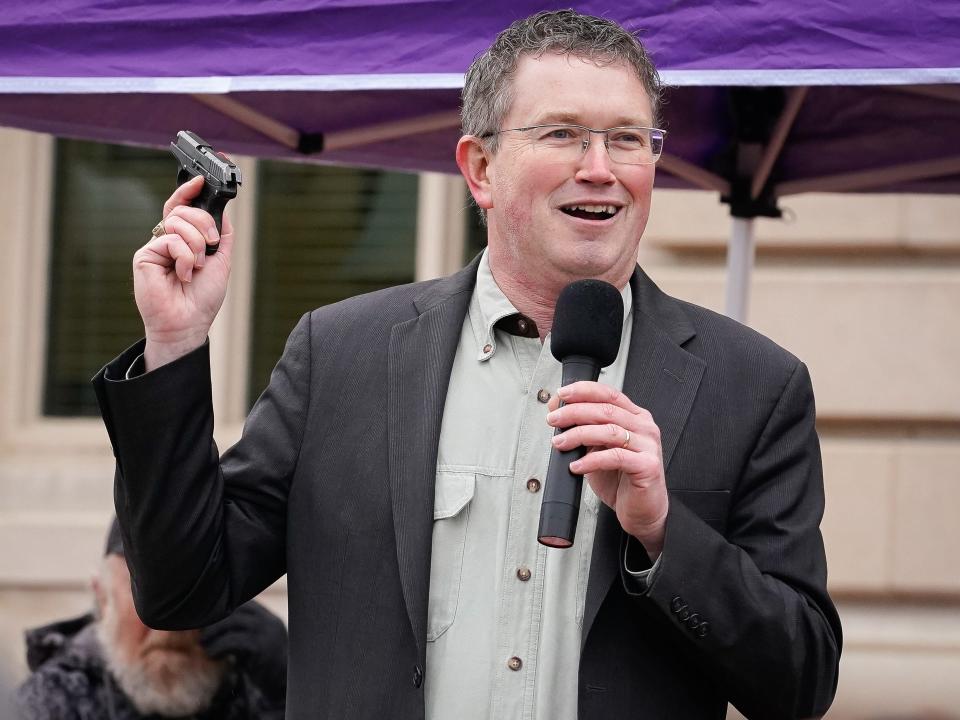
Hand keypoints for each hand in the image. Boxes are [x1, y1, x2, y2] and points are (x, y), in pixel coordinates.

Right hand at [133, 175, 234, 369]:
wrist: (188, 322)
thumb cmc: (202, 298)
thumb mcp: (221, 260)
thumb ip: (222, 234)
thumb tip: (223, 210)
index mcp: (184, 240)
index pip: (182, 208)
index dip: (189, 191)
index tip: (201, 180)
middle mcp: (167, 240)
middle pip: (183, 210)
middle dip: (203, 222)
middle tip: (211, 243)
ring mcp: (155, 247)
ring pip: (177, 222)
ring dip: (196, 244)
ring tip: (197, 266)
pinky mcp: (144, 255)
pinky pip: (170, 240)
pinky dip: (185, 257)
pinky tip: (183, 274)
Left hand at [199, 601, 287, 702]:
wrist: (281, 682)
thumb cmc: (264, 663)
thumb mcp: (257, 641)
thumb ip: (243, 630)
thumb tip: (213, 623)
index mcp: (267, 617)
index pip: (243, 603)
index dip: (224, 610)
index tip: (208, 621)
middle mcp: (268, 621)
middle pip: (236, 610)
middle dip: (215, 620)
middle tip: (200, 633)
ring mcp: (265, 633)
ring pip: (233, 622)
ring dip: (214, 632)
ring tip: (203, 644)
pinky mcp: (259, 647)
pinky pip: (233, 641)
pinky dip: (218, 646)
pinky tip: (212, 655)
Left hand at [547, 381, 668, 559]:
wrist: (642, 511)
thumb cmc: (621, 479)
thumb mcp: (597, 449)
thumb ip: (584, 428)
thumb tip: (557, 408)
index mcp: (635, 417)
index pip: (608, 394)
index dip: (584, 390)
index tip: (561, 394)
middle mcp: (644, 427)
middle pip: (606, 410)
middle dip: (574, 412)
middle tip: (553, 420)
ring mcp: (648, 445)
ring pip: (609, 431)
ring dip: (579, 435)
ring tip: (559, 443)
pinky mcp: (647, 466)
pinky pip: (615, 457)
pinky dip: (591, 461)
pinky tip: (576, 467)